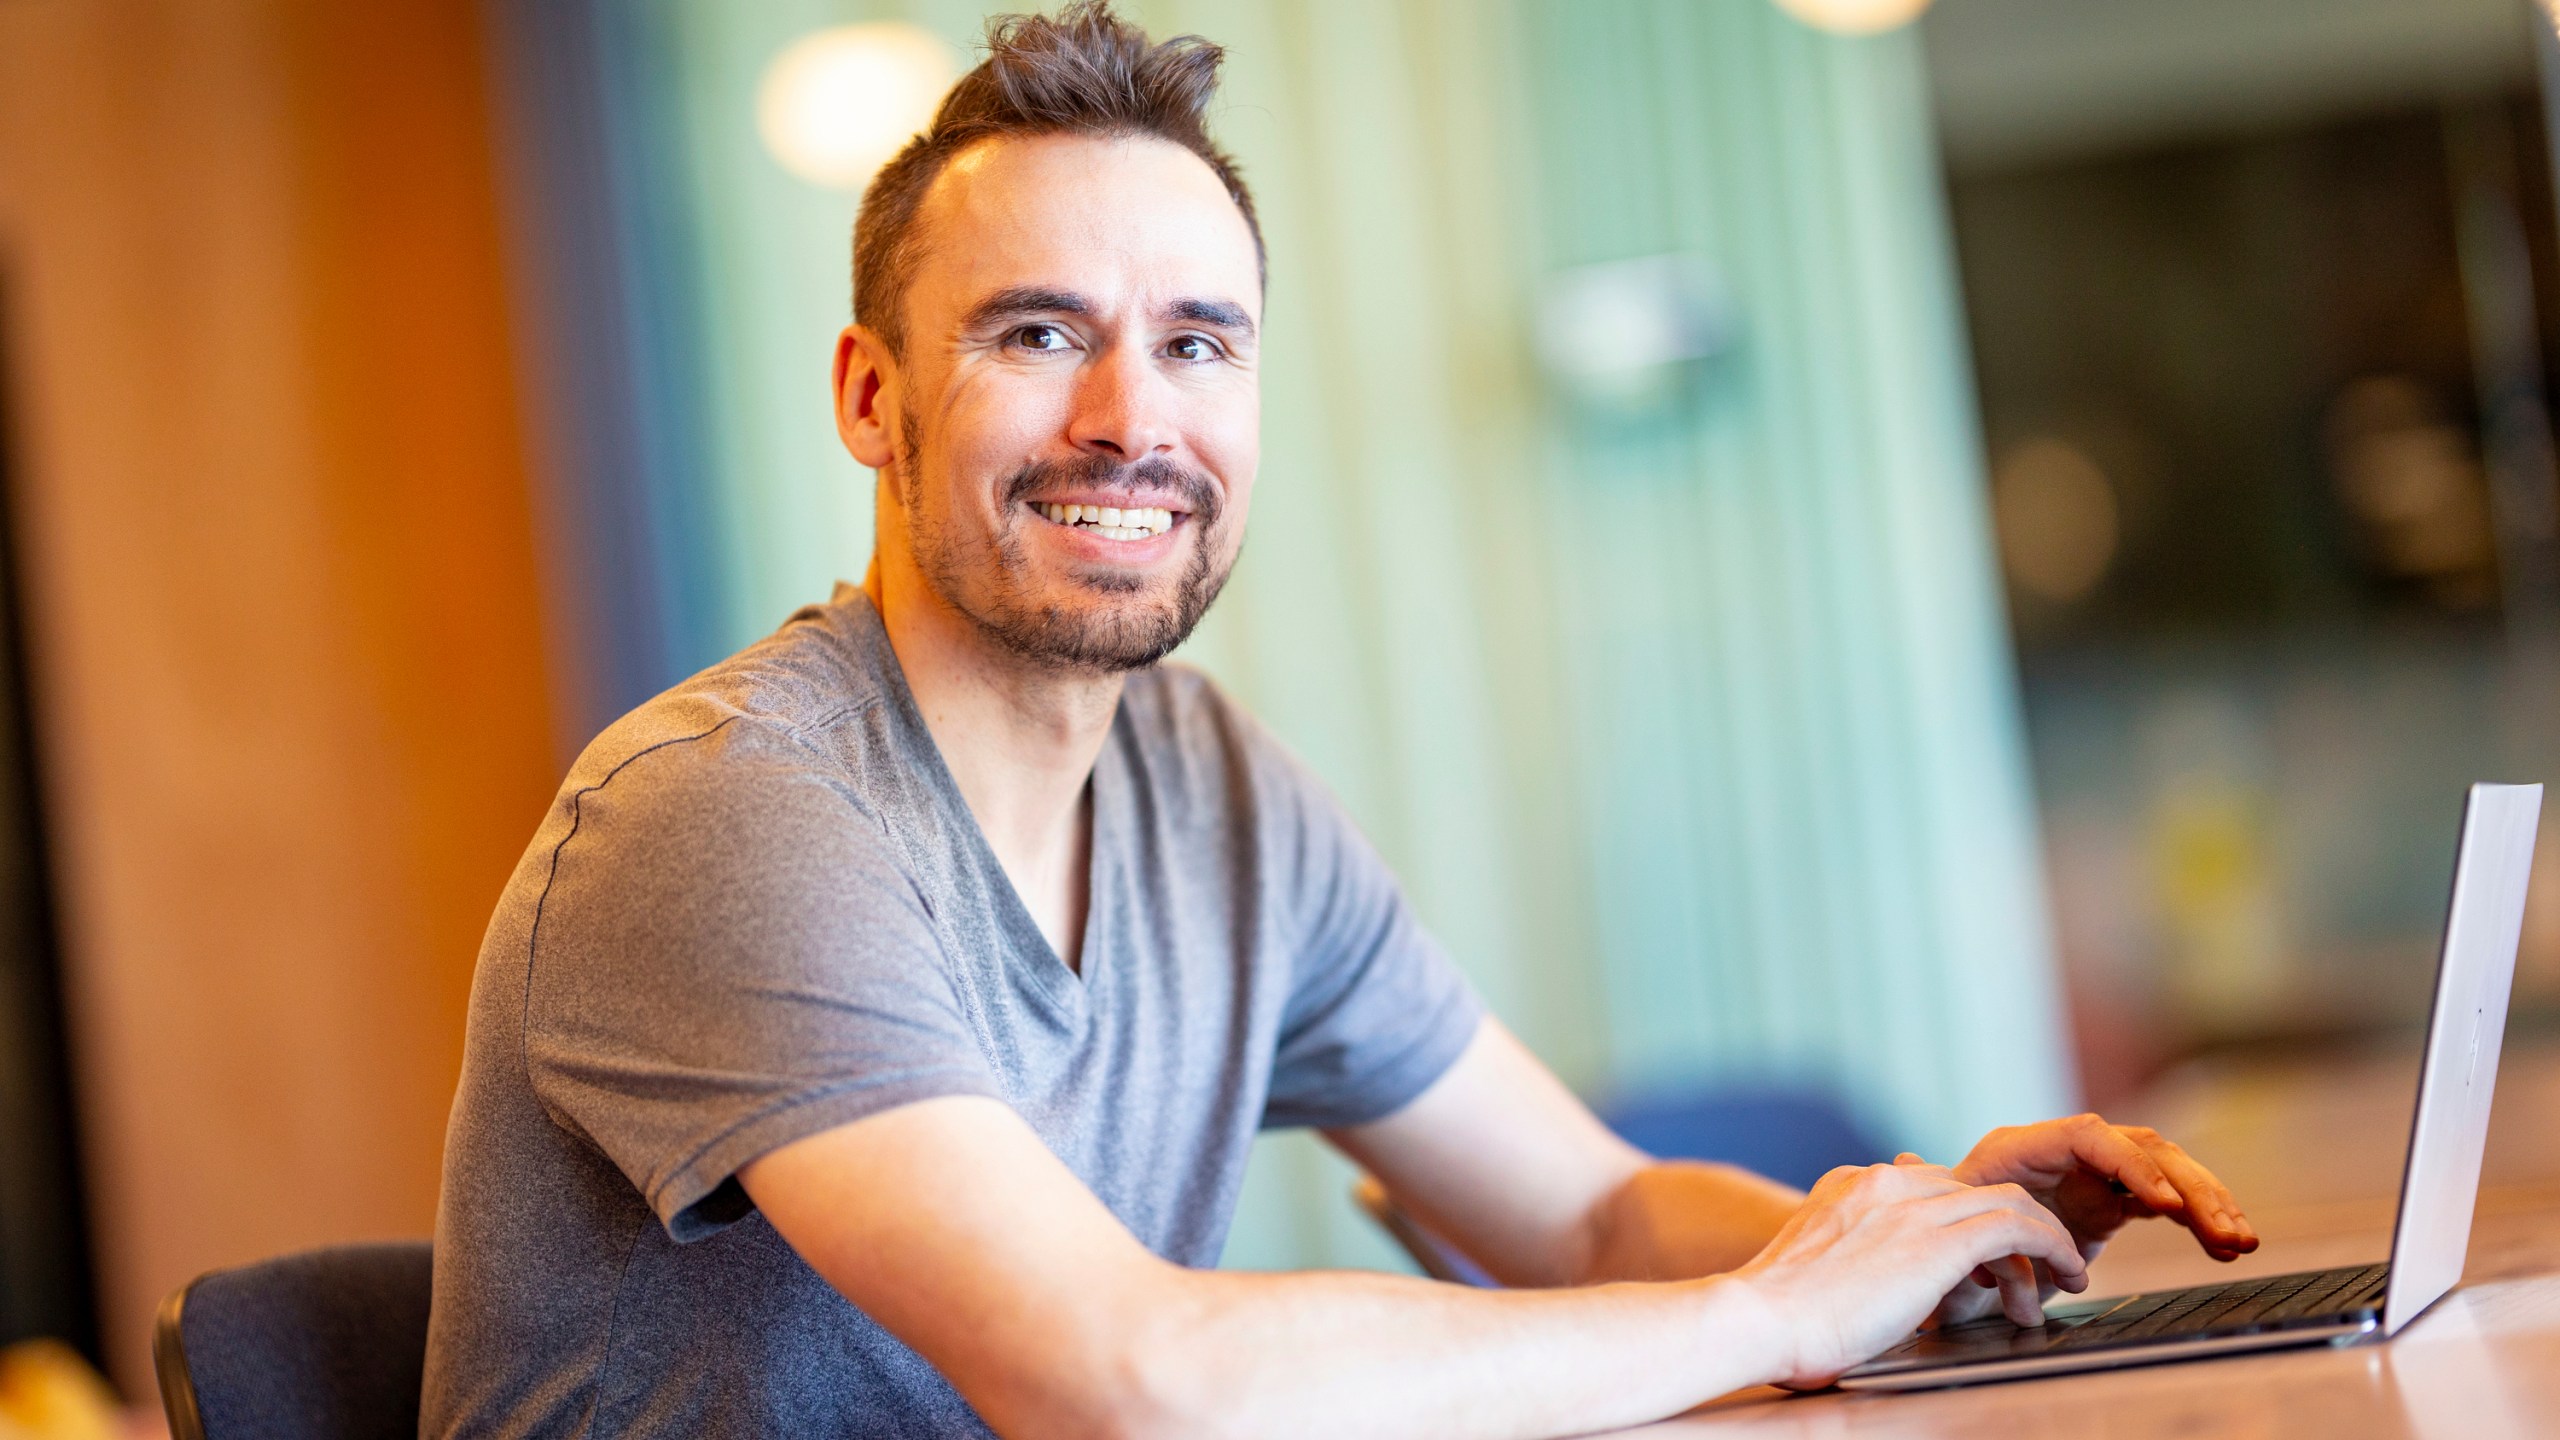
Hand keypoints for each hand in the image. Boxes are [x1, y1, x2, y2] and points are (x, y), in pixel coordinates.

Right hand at [1725, 1160, 2088, 1388]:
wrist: (1758, 1319)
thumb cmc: (1777, 1319)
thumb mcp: (1816, 1269)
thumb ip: (1851, 1258)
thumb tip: (1876, 1290)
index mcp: (1850, 1186)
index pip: (1932, 1185)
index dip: (1967, 1218)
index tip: (1988, 1255)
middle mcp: (1883, 1182)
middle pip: (1973, 1187)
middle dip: (2011, 1225)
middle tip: (2037, 1264)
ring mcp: (1910, 1206)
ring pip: (2005, 1200)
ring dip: (2044, 1236)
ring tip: (2066, 1272)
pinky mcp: (1936, 1240)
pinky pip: (2017, 1226)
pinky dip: (2052, 1244)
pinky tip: (2067, 1270)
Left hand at [1926, 1113, 2258, 1324]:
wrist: (1937, 1258)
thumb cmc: (1931, 1236)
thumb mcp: (1932, 1221)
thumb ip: (1931, 1195)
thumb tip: (1903, 1160)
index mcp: (2019, 1149)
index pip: (2088, 1135)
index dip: (2128, 1163)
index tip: (2161, 1204)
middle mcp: (2062, 1152)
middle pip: (2140, 1149)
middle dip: (2187, 1186)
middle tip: (2223, 1229)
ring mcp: (2091, 1175)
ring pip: (2163, 1172)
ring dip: (2206, 1202)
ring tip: (2239, 1241)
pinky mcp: (2111, 1203)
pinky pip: (2165, 1202)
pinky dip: (2197, 1220)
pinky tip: (2227, 1246)